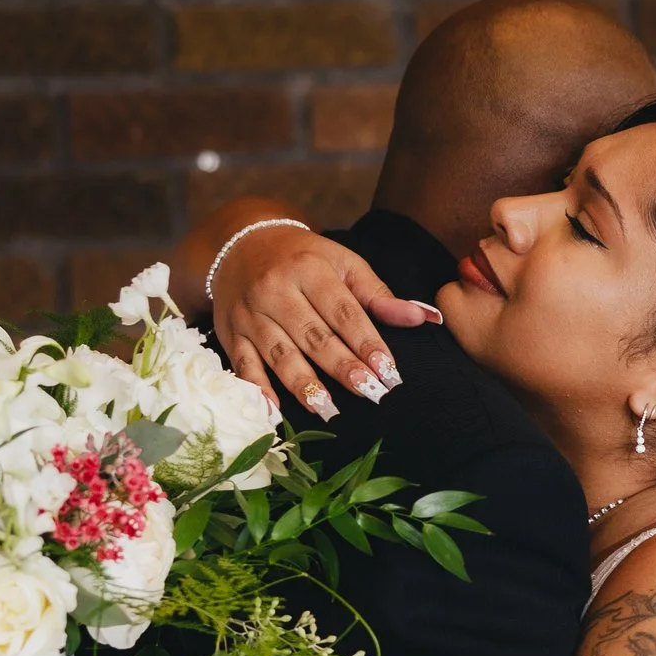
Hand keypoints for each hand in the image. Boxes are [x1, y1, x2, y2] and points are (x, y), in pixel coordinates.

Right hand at [209, 223, 439, 418]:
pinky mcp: (230, 332)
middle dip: (343, 367)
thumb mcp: (343, 263)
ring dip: (304, 385)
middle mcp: (276, 289)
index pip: (343, 311)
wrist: (241, 243)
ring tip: (329, 410)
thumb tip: (424, 317)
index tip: (389, 371)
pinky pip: (243, 365)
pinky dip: (258, 390)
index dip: (367, 343)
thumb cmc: (303, 258)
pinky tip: (276, 413)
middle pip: (313, 335)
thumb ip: (379, 295)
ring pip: (279, 353)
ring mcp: (251, 313)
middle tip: (371, 393)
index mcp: (309, 268)